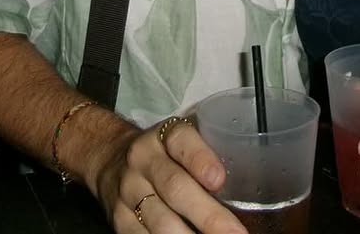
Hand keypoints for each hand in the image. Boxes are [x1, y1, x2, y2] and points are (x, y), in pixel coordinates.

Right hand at [96, 115, 245, 233]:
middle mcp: (142, 160)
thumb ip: (206, 155)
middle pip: (175, 188)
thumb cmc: (163, 153)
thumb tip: (250, 186)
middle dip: (207, 215)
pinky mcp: (119, 219)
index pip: (181, 141)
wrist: (109, 157)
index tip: (220, 181)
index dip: (200, 160)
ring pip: (159, 220)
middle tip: (234, 233)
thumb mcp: (180, 141)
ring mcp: (128, 191)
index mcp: (163, 136)